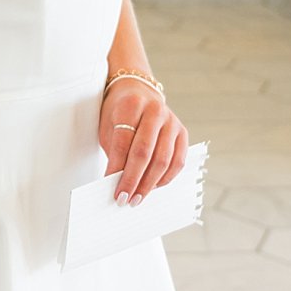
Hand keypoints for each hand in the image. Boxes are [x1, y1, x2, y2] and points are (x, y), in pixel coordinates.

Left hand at [98, 83, 188, 203]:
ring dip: (149, 184)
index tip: (109, 186)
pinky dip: (165, 178)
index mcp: (132, 105)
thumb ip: (114, 151)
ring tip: (137, 198)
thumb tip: (116, 183)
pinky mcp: (183, 132)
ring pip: (163, 160)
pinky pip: (178, 161)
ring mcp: (172, 121)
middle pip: (144, 153)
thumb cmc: (120, 112)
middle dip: (133, 180)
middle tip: (124, 199)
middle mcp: (155, 111)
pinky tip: (153, 187)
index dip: (116, 168)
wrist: (138, 91)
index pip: (124, 142)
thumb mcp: (108, 125)